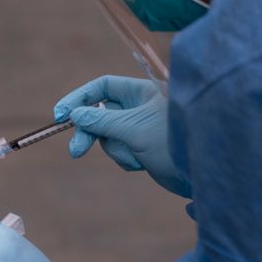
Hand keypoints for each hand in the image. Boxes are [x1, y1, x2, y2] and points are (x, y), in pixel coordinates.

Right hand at [54, 75, 190, 197]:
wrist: (201, 174)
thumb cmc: (173, 142)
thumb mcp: (132, 129)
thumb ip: (101, 120)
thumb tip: (76, 115)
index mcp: (141, 91)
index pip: (102, 87)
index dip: (79, 98)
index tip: (61, 115)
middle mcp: (139, 106)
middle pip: (100, 113)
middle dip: (88, 132)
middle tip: (76, 152)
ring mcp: (140, 127)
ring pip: (108, 136)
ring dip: (116, 149)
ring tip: (135, 157)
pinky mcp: (142, 147)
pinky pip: (120, 150)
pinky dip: (126, 158)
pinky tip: (142, 163)